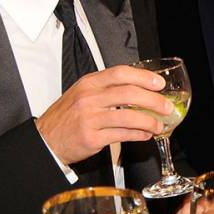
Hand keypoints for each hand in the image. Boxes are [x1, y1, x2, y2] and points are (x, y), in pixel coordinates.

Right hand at [36, 65, 171, 164]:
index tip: (159, 83)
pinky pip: (122, 135)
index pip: (120, 73)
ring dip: (149, 122)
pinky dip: (138, 135)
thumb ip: (107, 88)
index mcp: (89, 83)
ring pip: (128, 117)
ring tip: (160, 124)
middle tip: (167, 107)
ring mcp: (90, 119)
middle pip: (128, 94)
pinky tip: (146, 134)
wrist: (46, 140)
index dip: (143, 77)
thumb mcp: (82, 93)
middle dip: (153, 100)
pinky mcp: (92, 138)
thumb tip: (141, 87)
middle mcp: (89, 99)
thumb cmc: (68, 115)